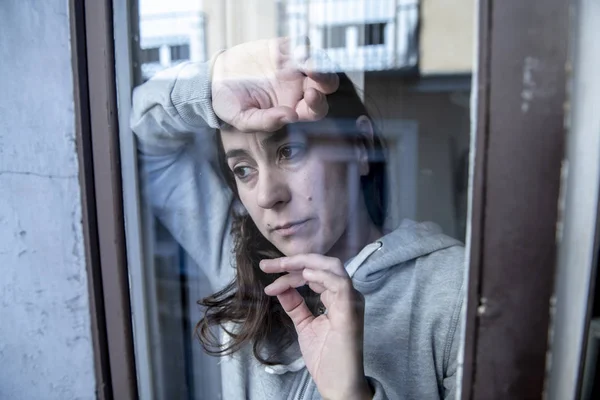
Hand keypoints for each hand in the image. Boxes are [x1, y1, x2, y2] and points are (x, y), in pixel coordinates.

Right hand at [211, 38, 339, 132]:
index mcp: (293, 108)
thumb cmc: (230, 103)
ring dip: (318, 60)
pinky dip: (302, 45)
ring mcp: (293, 67)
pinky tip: (294, 49)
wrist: (213, 77)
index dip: (318, 104)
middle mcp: (298, 88)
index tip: (309, 96)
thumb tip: (290, 117)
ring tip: (306, 60)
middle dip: (325, 79)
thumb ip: (265, 121)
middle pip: (325, 85)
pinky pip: (301, 44)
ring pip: (318, 62)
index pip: (316, 110)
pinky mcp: (284, 48)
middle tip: (314, 74)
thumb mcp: (242, 118)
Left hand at [260, 254, 372, 399]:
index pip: (313, 273)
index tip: (266, 274)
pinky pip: (340, 283)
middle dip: (293, 260)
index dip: (289, 271)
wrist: (337, 383)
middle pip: (322, 263)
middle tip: (267, 265)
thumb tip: (280, 288)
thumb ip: (295, 305)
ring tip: (281, 267)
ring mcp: (350, 300)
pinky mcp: (350, 310)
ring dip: (303, 264)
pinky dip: (322, 275)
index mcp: (336, 296)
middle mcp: (345, 294)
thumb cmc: (325, 357)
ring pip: (331, 267)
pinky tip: (304, 274)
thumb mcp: (304, 325)